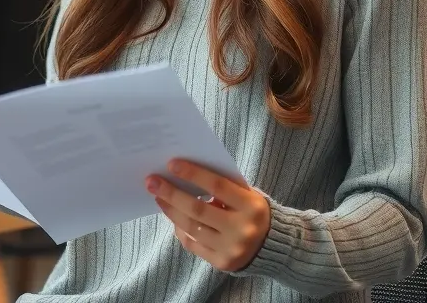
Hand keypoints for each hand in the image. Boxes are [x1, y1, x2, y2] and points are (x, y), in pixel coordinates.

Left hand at [146, 159, 269, 272]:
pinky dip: (181, 230)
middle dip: (172, 193)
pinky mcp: (222, 262)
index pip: (217, 186)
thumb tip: (184, 175)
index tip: (172, 164)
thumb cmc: (252, 211)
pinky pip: (193, 244)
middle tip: (152, 181)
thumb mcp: (246, 194)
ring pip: (192, 227)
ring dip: (171, 211)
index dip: (193, 174)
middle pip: (198, 209)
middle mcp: (242, 229)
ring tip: (158, 197)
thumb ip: (222, 186)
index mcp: (251, 206)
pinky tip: (173, 217)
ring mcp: (231, 248)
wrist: (274, 246)